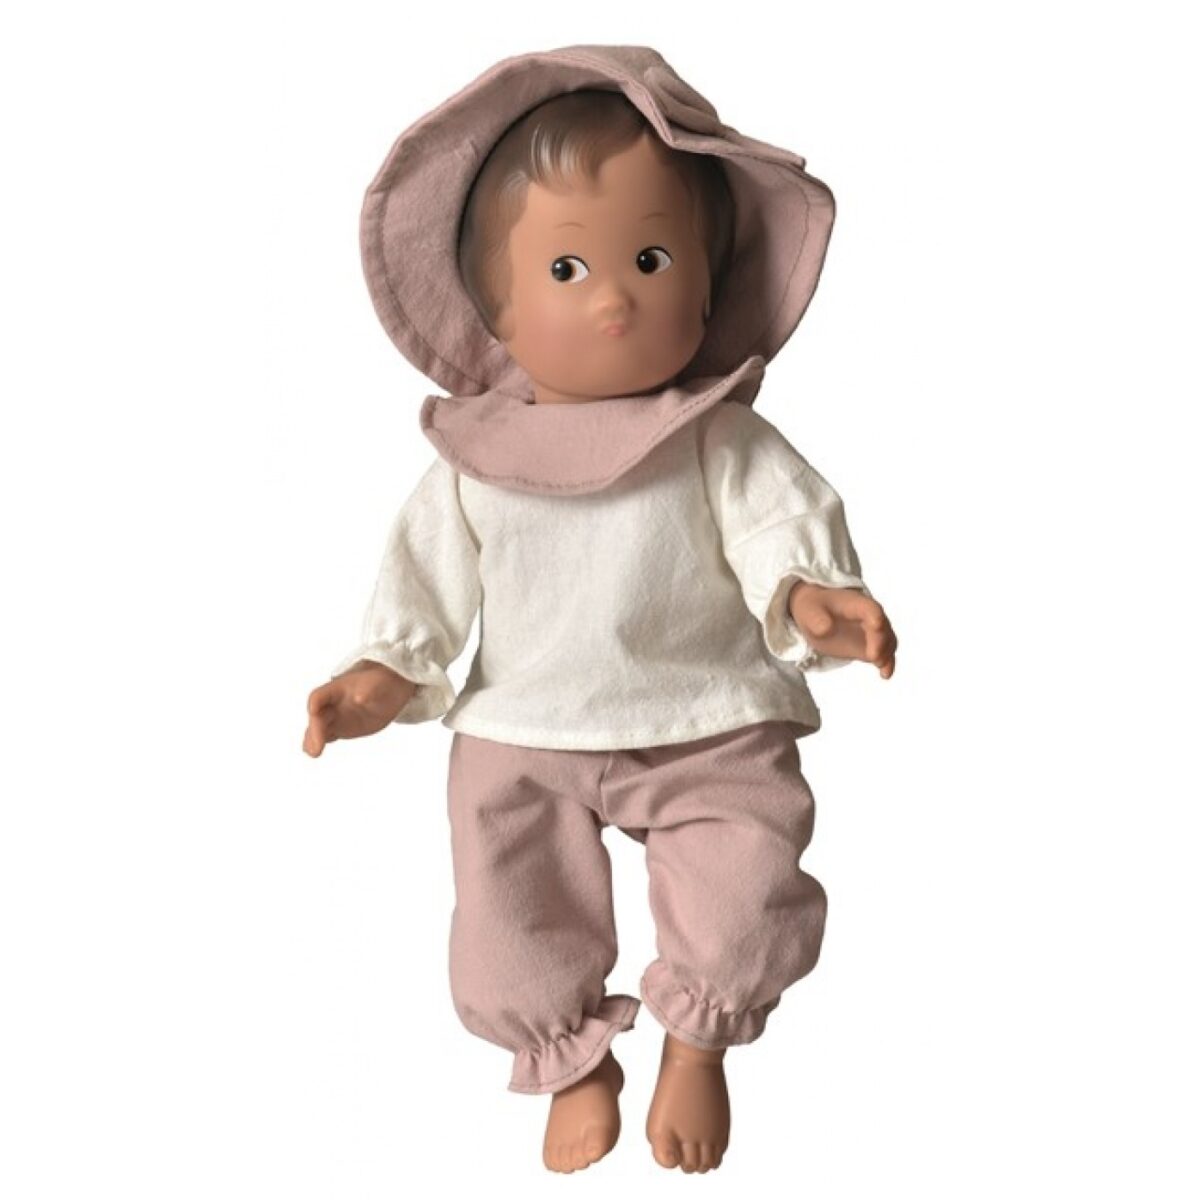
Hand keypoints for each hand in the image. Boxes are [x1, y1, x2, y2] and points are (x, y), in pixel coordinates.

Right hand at [302, 660, 417, 756]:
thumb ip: (370, 690)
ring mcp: (336, 716)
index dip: (314, 706)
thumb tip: (360, 698)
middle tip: (317, 747)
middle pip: (317, 716)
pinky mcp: (341, 728)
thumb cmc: (381, 682)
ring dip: (312, 739)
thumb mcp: (379, 683)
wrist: (389, 691)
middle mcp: (332, 704)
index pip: (318, 697)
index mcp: (336, 688)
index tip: (314, 715)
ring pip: (318, 728)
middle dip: (315, 730)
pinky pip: (327, 735)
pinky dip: (319, 742)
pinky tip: (314, 752)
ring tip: (313, 753)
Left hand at [788, 582, 897, 678]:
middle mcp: (870, 617)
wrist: (815, 613)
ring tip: (881, 667)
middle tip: (873, 657)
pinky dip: (887, 664)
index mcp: (856, 604)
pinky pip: (883, 654)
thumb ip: (817, 619)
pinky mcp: (870, 646)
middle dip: (881, 642)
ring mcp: (872, 632)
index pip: (871, 609)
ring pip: (887, 642)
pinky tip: (885, 675)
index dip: (876, 616)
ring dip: (886, 654)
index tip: (876, 626)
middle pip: (883, 628)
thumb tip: (826, 629)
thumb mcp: (808, 611)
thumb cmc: (814, 608)